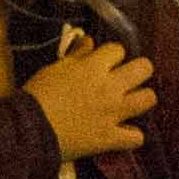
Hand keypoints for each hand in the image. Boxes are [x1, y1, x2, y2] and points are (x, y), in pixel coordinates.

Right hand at [25, 36, 155, 158]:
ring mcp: (113, 113)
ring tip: (131, 102)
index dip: (113, 54)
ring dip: (142, 98)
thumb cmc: (38, 94)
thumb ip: (76, 55)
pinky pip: (136, 137)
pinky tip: (124, 132)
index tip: (105, 62)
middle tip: (127, 77)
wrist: (30, 128)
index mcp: (94, 67)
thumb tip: (89, 41)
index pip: (118, 49)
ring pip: (148, 99)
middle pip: (144, 68)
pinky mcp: (110, 138)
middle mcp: (110, 87)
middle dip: (138, 70)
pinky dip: (131, 135)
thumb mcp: (55, 68)